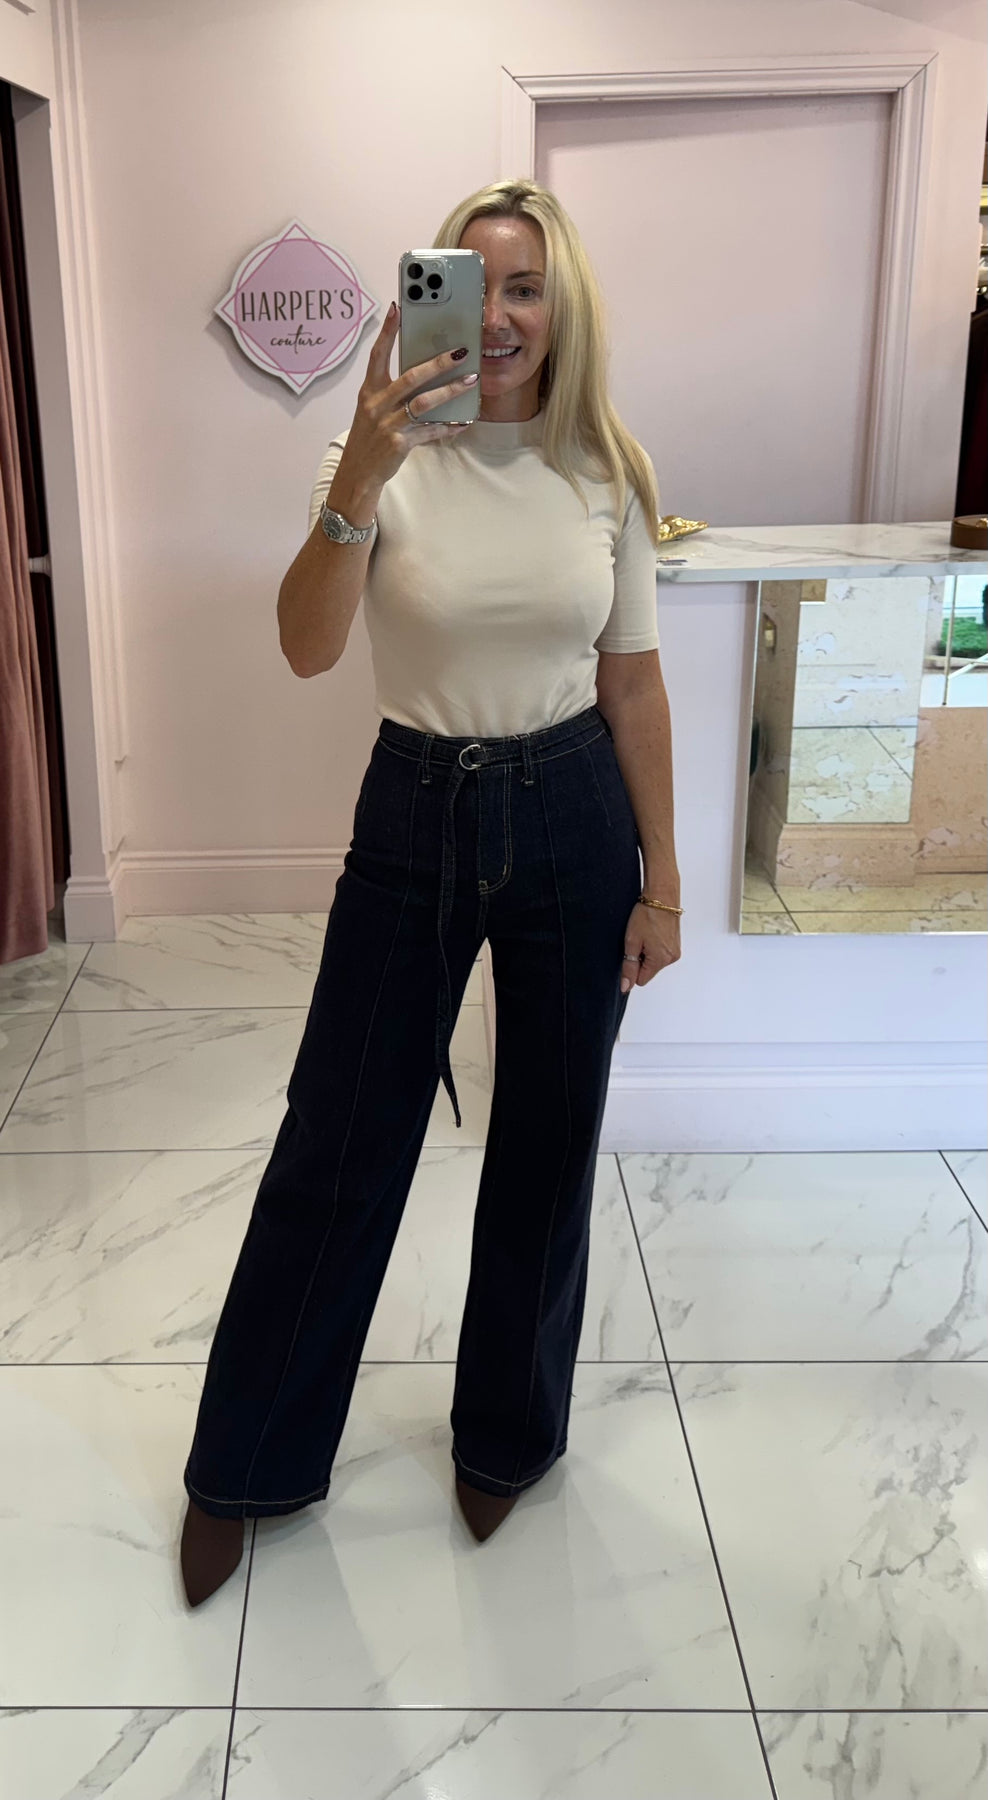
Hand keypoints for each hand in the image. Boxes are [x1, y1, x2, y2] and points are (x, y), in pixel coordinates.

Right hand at [336, 302, 477, 495]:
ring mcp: (388, 424)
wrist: (358, 472)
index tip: (398, 308)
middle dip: (438, 363)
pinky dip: (448, 426)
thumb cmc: (369, 437)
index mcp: (369, 391)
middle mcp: (377, 404)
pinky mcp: (399, 443)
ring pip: (424, 403)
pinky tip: (464, 421)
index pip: (377, 355)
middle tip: (460, 352)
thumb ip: (391, 390)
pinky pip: (430, 431)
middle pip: (411, 377)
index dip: (387, 331)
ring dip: (450, 391)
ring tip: (470, 381)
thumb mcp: (372, 409)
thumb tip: (422, 372)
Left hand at [619, 901, 680, 992]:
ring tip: (646, 934)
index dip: (632, 967)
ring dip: (647, 952)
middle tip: (638, 939)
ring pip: (654, 962)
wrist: (662, 896)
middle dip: (640, 959)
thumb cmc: (647, 914)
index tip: (630, 951)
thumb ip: (629, 966)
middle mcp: (671, 958)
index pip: (641, 980)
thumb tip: (626, 987)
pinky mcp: (676, 944)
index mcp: (661, 960)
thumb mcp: (632, 942)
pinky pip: (661, 953)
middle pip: (649, 971)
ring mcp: (675, 951)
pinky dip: (654, 946)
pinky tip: (652, 932)